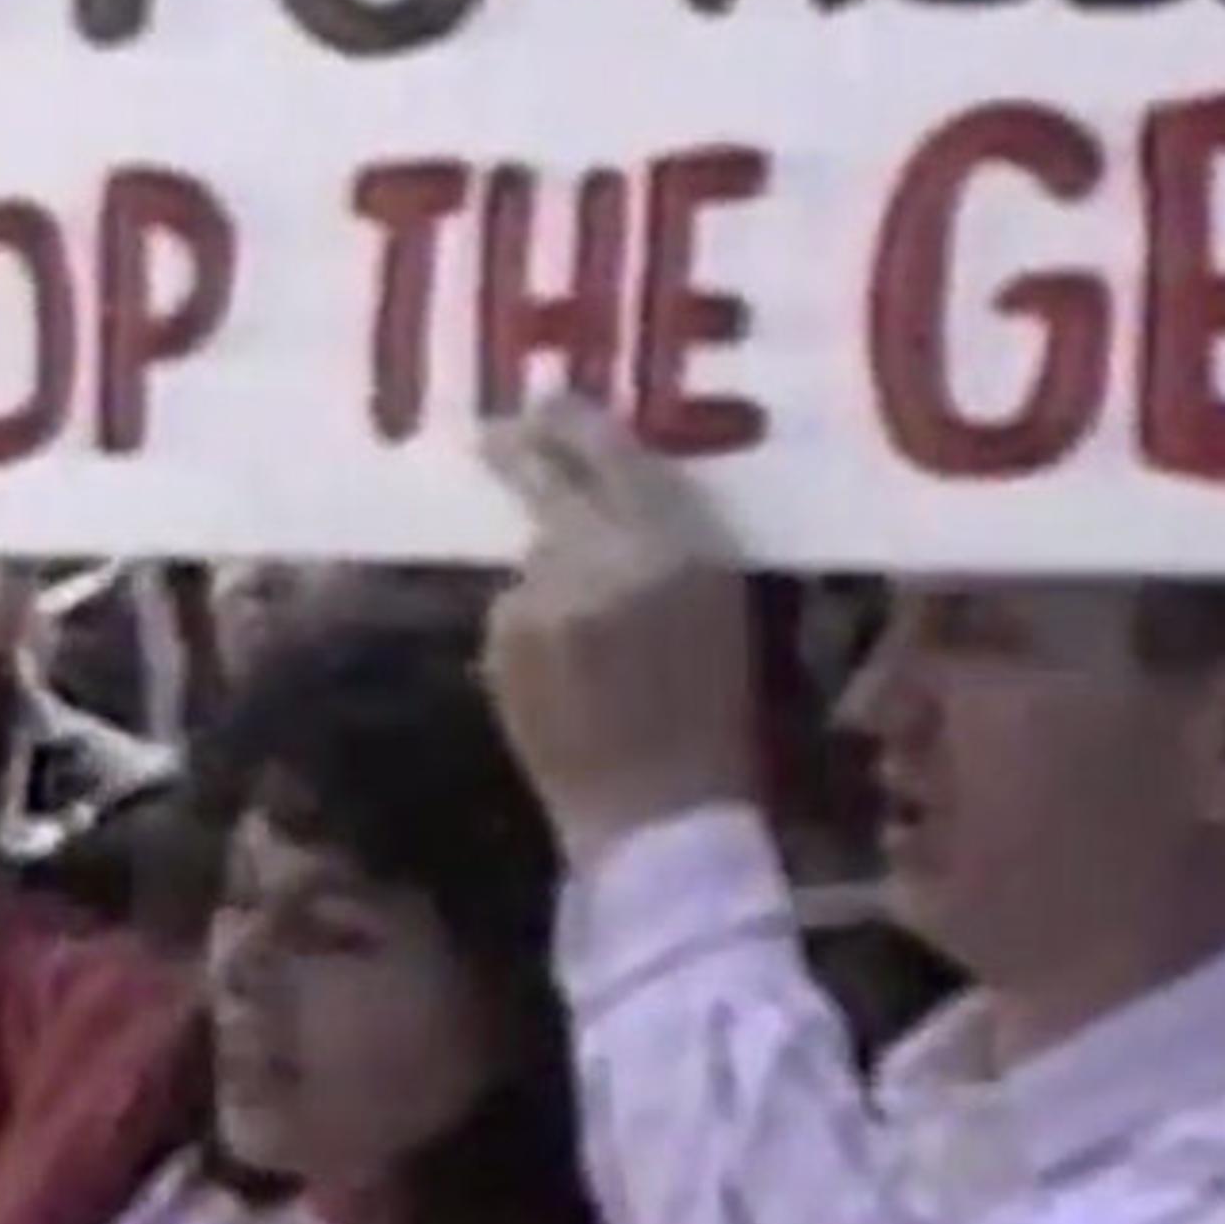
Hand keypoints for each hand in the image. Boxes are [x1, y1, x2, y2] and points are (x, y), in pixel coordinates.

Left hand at [478, 395, 754, 864]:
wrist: (659, 821)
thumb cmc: (714, 723)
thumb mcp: (722, 614)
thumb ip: (674, 543)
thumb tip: (618, 480)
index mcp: (680, 547)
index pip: (615, 455)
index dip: (577, 423)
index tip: (552, 402)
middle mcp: (606, 556)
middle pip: (550, 479)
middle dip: (524, 453)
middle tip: (502, 433)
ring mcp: (545, 595)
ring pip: (533, 555)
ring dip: (548, 571)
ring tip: (585, 636)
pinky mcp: (506, 637)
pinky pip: (514, 607)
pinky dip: (531, 623)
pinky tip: (563, 673)